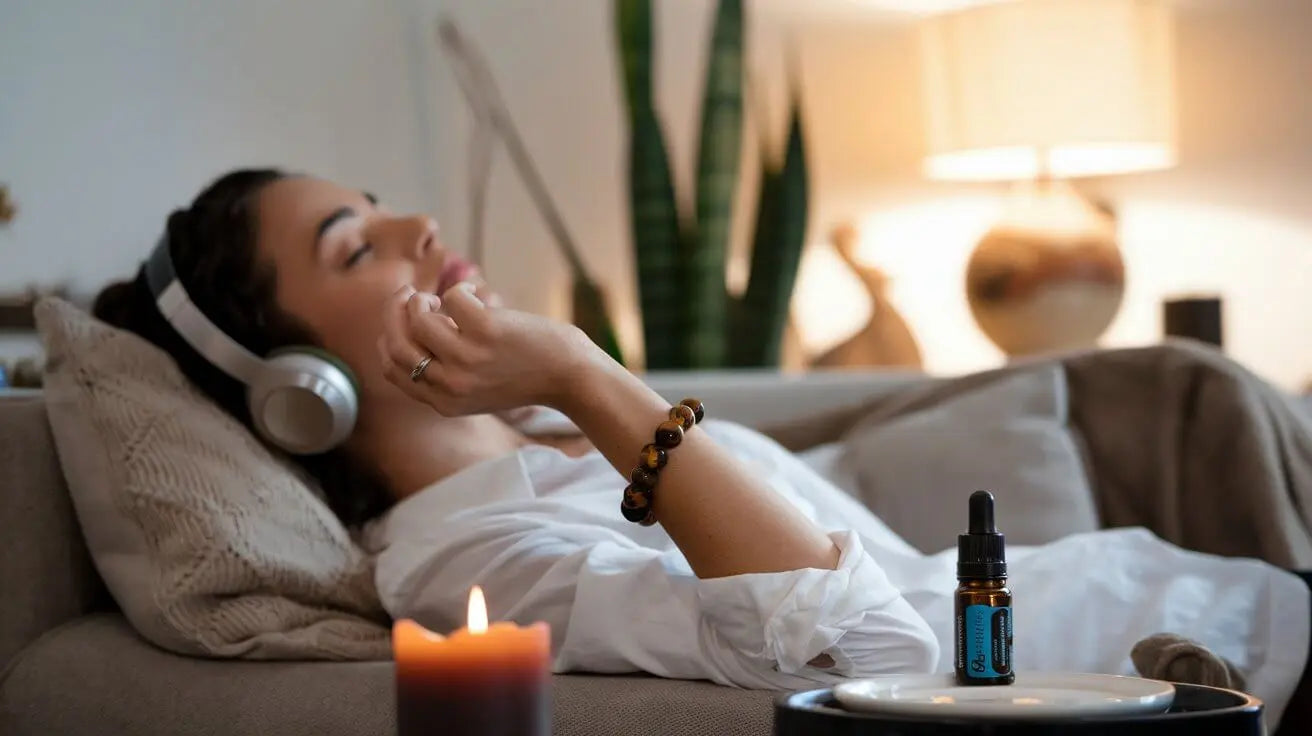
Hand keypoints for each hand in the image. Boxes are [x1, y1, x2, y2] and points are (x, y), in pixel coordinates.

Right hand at [378, 283, 595, 415]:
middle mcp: (451, 385)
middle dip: (394, 312)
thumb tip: (414, 325)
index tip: (399, 319)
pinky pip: (453, 298)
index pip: (392, 370)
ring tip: (442, 297)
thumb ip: (446, 373)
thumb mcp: (479, 390)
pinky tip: (479, 294)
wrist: (572, 377)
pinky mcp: (486, 332)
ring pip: (419, 319)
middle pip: (397, 344)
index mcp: (445, 402)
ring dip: (423, 299)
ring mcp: (468, 359)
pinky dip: (462, 289)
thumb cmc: (528, 376)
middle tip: (408, 294)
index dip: (387, 339)